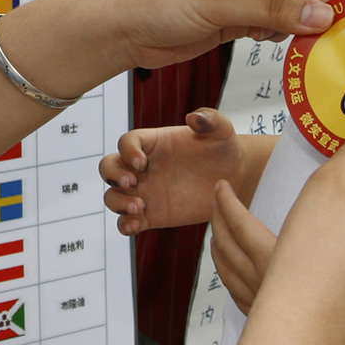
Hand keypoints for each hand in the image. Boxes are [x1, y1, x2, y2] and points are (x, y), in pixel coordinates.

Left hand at [89, 0, 335, 71]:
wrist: (120, 28)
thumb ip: (272, 7)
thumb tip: (322, 14)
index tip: (334, 10)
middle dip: (310, 5)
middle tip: (326, 33)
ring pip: (286, 5)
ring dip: (295, 23)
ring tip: (301, 41)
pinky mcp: (234, 16)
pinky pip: (270, 23)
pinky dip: (277, 34)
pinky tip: (271, 41)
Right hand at [102, 108, 242, 234]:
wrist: (235, 178)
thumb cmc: (224, 149)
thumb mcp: (222, 130)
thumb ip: (210, 119)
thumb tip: (194, 117)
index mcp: (154, 143)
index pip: (127, 142)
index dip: (127, 151)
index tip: (142, 163)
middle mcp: (144, 167)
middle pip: (109, 167)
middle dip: (113, 175)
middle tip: (132, 182)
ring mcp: (146, 191)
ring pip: (113, 196)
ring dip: (118, 202)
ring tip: (139, 207)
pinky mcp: (153, 215)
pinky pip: (128, 221)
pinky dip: (124, 225)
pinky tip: (135, 226)